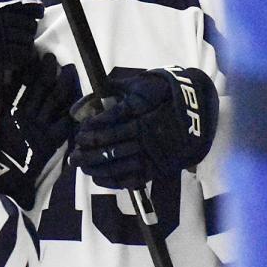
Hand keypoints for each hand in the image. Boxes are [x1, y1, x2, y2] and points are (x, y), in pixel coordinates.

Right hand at [0, 0, 43, 113]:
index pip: (24, 0)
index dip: (34, 6)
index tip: (37, 10)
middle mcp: (0, 16)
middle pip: (28, 21)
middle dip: (30, 25)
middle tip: (27, 28)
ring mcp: (2, 36)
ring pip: (27, 37)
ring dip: (26, 39)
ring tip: (21, 41)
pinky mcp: (2, 55)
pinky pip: (23, 53)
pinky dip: (23, 53)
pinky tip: (18, 53)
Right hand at [0, 53, 75, 207]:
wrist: (4, 177)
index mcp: (8, 110)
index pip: (20, 84)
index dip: (27, 70)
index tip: (32, 56)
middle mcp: (26, 114)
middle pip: (39, 88)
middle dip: (46, 71)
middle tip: (52, 58)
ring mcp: (41, 126)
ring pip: (54, 100)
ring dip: (62, 84)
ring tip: (68, 70)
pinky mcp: (52, 140)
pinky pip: (65, 122)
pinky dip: (72, 111)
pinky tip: (78, 100)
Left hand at [69, 66, 218, 189]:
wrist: (193, 113)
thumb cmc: (156, 96)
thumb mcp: (133, 87)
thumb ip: (105, 93)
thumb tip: (76, 110)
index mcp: (143, 110)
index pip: (114, 117)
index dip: (95, 124)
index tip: (80, 128)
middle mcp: (148, 132)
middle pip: (114, 143)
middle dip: (90, 149)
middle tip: (73, 153)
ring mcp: (152, 152)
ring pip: (121, 161)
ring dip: (96, 165)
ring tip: (80, 164)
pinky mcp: (157, 167)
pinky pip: (132, 178)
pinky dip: (112, 180)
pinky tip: (96, 177)